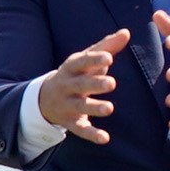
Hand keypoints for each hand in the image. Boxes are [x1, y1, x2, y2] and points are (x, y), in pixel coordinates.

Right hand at [36, 29, 130, 143]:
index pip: (82, 62)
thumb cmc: (75, 74)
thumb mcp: (85, 60)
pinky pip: (80, 129)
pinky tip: (105, 138)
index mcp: (72, 68)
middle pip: (80, 84)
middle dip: (94, 84)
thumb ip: (106, 47)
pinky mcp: (70, 121)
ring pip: (80, 107)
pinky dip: (92, 134)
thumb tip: (126, 32)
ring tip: (109, 109)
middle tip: (111, 83)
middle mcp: (67, 86)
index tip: (109, 57)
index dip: (94, 59)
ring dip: (94, 108)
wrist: (43, 99)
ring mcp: (67, 104)